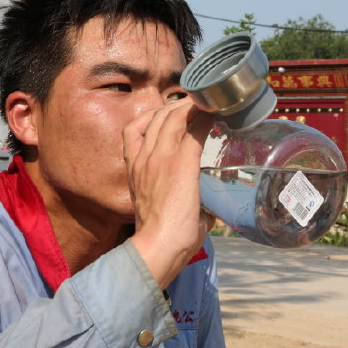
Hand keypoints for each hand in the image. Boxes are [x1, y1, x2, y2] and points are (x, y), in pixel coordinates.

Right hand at [124, 99, 214, 288]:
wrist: (157, 246)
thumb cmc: (161, 239)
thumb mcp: (160, 212)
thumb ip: (179, 203)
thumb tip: (207, 213)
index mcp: (134, 170)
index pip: (133, 130)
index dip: (151, 116)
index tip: (168, 114)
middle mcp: (144, 159)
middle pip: (156, 117)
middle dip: (175, 106)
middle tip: (196, 104)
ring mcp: (161, 159)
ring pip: (172, 117)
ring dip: (190, 106)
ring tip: (206, 102)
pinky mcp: (181, 163)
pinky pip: (193, 131)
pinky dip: (204, 118)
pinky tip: (215, 113)